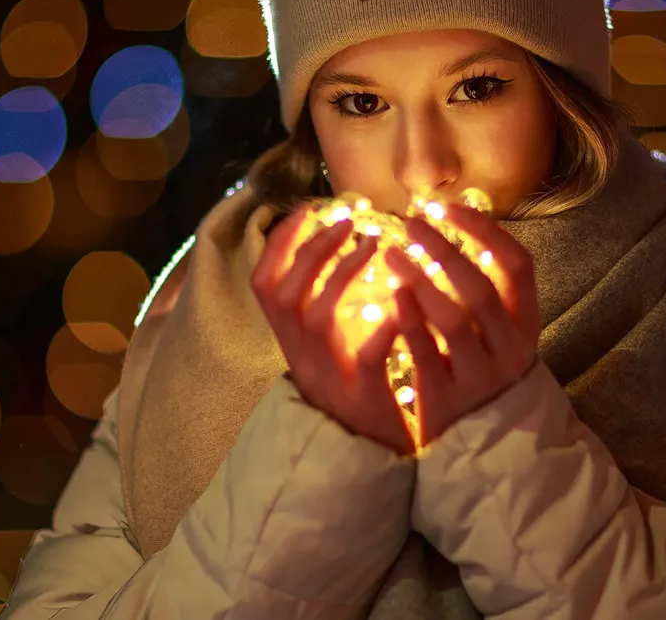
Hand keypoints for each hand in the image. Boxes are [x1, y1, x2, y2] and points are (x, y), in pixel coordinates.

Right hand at [250, 206, 415, 455]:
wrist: (364, 456)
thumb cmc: (351, 390)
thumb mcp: (326, 346)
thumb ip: (323, 304)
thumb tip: (330, 247)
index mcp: (290, 339)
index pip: (264, 282)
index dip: (280, 243)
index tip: (308, 210)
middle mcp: (300, 354)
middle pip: (285, 292)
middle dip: (313, 249)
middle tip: (348, 221)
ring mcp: (327, 376)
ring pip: (317, 316)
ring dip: (343, 273)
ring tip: (374, 244)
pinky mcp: (361, 396)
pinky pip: (365, 357)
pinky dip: (381, 329)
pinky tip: (402, 304)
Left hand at [384, 202, 540, 448]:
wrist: (484, 448)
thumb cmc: (481, 373)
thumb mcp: (496, 333)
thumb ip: (482, 290)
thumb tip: (452, 224)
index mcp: (525, 324)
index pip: (518, 265)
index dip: (485, 231)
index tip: (449, 206)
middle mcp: (509, 348)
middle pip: (482, 288)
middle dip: (445, 250)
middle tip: (410, 222)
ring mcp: (480, 376)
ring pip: (456, 319)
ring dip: (422, 281)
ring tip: (392, 253)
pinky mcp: (447, 399)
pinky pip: (427, 353)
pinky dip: (410, 320)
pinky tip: (391, 294)